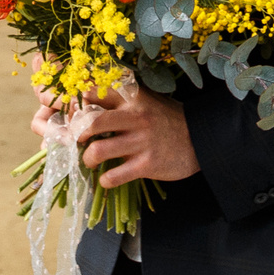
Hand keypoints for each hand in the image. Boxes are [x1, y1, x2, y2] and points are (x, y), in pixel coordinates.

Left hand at [77, 80, 199, 189]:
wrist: (200, 138)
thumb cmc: (168, 119)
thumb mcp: (146, 100)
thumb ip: (122, 98)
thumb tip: (89, 100)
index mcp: (132, 98)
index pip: (95, 94)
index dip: (77, 106)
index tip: (73, 116)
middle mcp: (134, 117)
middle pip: (91, 122)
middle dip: (76, 134)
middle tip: (76, 140)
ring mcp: (140, 142)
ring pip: (99, 151)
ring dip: (88, 159)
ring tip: (90, 161)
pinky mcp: (146, 164)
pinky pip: (115, 175)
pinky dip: (105, 180)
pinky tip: (107, 179)